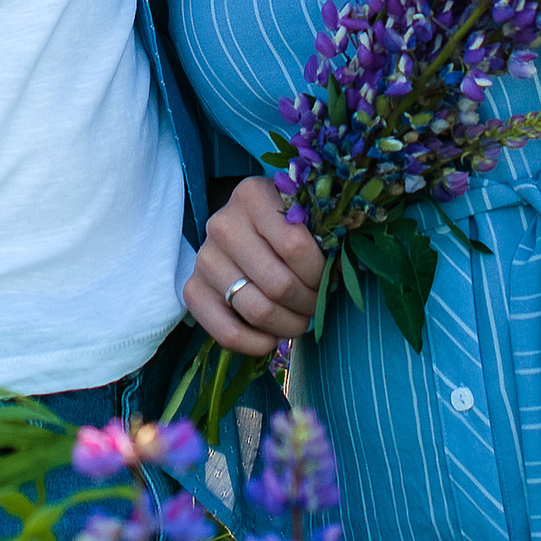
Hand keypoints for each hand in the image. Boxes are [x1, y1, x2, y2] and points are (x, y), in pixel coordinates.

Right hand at [185, 174, 321, 356]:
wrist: (241, 226)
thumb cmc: (283, 223)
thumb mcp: (303, 215)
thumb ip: (323, 235)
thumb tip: (347, 271)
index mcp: (252, 195)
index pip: (296, 247)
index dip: (321, 273)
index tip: (331, 278)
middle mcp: (222, 224)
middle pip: (279, 284)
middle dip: (308, 303)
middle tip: (317, 305)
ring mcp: (204, 257)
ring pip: (257, 310)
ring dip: (289, 326)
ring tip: (300, 321)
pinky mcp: (193, 288)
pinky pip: (226, 332)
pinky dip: (256, 344)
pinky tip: (272, 340)